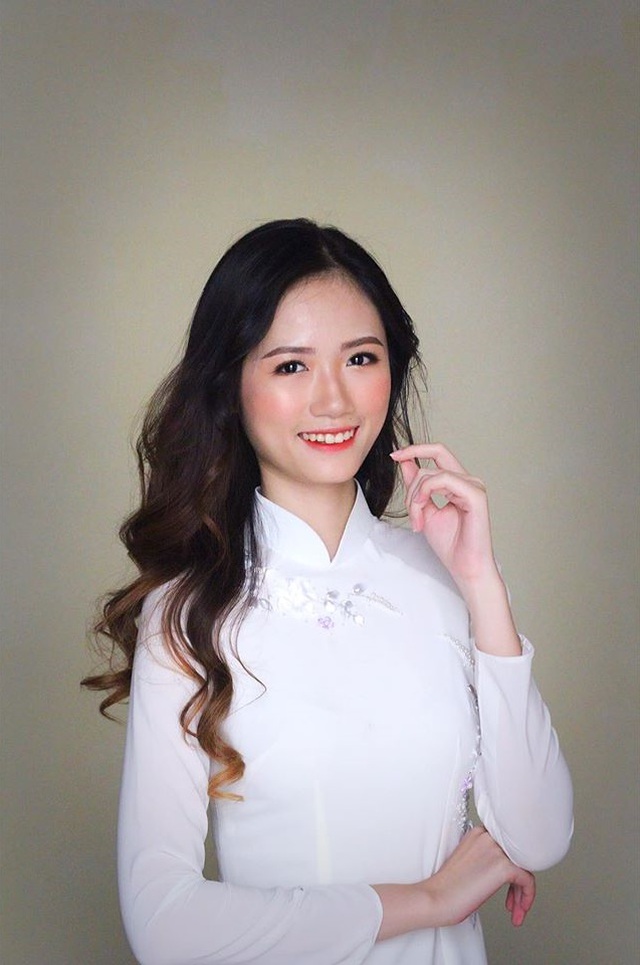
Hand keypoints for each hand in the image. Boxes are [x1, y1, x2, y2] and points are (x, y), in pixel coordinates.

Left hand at [390, 442, 497, 590]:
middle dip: (412, 478)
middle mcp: (468, 480)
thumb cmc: (450, 544)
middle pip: (434, 456)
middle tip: (409, 507)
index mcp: (459, 482)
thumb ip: (416, 485)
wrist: (464, 566)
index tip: (394, 456)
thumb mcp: (423, 509)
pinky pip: (442, 480)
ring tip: (417, 520)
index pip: (438, 453)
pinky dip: (425, 494)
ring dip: (415, 496)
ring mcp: (473, 486)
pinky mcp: (475, 494)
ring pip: (432, 472)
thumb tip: (405, 461)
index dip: (416, 449)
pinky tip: (422, 513)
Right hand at [421, 826, 535, 928]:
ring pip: (525, 869)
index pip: (507, 847)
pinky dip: (527, 897)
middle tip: (512, 902)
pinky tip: (518, 910)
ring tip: (516, 910)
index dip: (510, 869)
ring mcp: (496, 850)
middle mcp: (488, 837)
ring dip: (522, 894)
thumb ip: (485, 857)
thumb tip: (502, 868)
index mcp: (478, 833)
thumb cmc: (448, 886)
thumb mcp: (468, 862)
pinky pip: (527, 880)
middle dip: (518, 884)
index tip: (508, 887)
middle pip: (518, 858)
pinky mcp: (503, 867)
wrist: (435, 898)